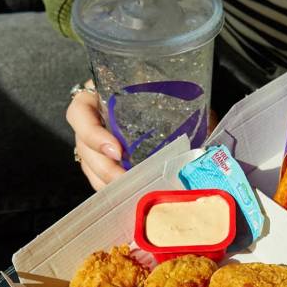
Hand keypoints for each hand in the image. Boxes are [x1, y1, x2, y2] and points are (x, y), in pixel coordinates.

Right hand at [67, 80, 219, 190]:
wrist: (170, 92)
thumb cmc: (165, 89)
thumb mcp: (168, 91)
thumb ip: (180, 107)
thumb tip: (206, 139)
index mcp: (98, 97)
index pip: (79, 113)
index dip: (92, 134)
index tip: (117, 150)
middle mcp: (92, 121)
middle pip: (83, 148)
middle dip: (105, 168)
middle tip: (127, 181)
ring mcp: (95, 143)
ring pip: (90, 167)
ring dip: (108, 182)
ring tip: (130, 193)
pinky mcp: (105, 160)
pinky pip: (100, 177)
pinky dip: (114, 189)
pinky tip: (128, 197)